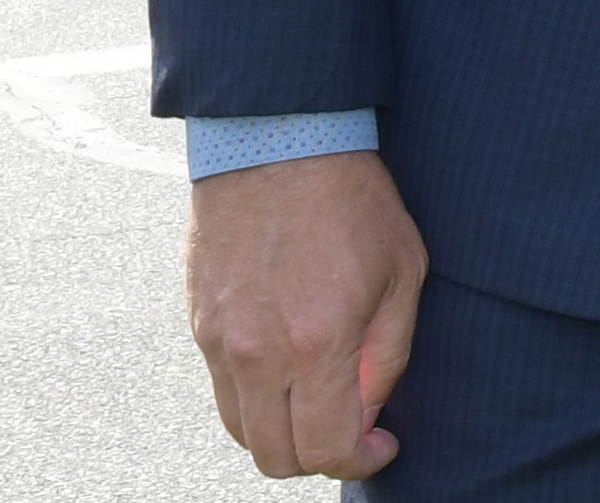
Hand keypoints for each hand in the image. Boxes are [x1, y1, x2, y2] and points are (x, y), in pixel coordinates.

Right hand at [187, 150, 429, 481]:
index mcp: (316, 341)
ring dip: (282, 433)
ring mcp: (219, 340)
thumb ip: (387, 356)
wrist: (277, 140)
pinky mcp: (198, 324)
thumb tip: (367, 412)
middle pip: (276, 457)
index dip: (361, 460)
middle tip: (351, 427)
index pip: (327, 447)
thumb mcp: (402, 274)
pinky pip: (222, 390)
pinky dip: (255, 398)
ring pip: (241, 431)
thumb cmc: (350, 199)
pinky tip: (287, 366)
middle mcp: (258, 352)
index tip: (381, 444)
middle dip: (320, 456)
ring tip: (318, 398)